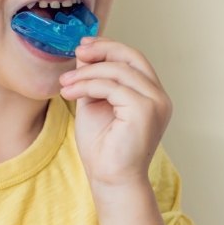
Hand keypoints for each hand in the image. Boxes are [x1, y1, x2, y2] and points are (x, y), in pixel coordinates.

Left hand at [59, 37, 172, 196]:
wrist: (109, 179)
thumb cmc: (102, 147)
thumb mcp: (94, 102)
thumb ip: (93, 78)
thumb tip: (84, 52)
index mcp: (150, 94)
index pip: (133, 59)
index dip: (109, 46)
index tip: (83, 45)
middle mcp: (158, 96)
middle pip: (131, 57)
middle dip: (102, 50)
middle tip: (77, 52)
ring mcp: (155, 103)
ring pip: (118, 70)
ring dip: (86, 73)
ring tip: (64, 83)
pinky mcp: (145, 110)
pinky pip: (111, 86)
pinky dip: (87, 86)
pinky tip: (69, 94)